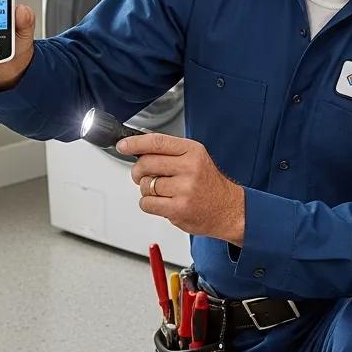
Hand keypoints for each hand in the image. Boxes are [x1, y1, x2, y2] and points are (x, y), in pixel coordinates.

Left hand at [123, 133, 245, 245]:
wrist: (227, 209)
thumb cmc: (208, 184)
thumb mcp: (196, 159)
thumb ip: (170, 152)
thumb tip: (138, 148)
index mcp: (193, 151)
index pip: (157, 142)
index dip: (135, 143)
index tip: (123, 146)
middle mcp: (190, 168)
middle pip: (146, 163)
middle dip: (138, 171)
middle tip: (142, 175)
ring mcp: (184, 189)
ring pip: (144, 185)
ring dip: (146, 189)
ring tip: (162, 191)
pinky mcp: (178, 209)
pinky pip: (147, 203)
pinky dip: (148, 203)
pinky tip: (162, 202)